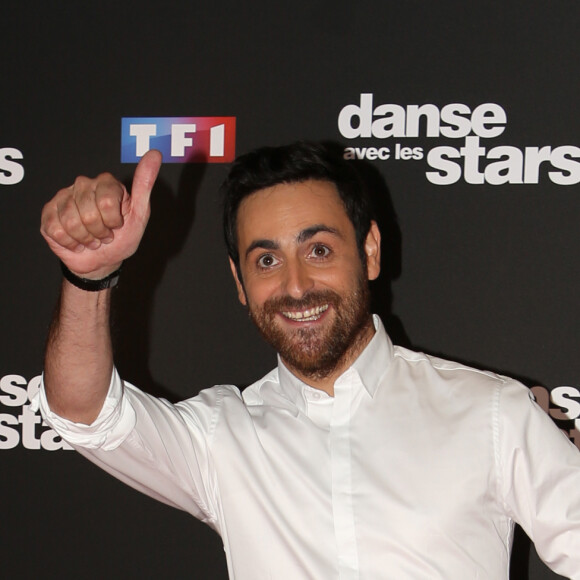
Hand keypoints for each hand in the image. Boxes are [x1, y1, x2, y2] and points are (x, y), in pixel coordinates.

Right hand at [40, 150, 161, 277]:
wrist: (102, 260)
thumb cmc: (122, 237)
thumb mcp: (140, 214)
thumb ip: (145, 184)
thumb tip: (155, 153)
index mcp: (107, 182)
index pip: (107, 202)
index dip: (113, 222)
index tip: (117, 225)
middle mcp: (83, 184)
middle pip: (89, 214)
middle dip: (99, 232)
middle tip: (104, 235)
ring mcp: (63, 197)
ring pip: (71, 223)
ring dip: (85, 239)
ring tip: (91, 239)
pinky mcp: (48, 212)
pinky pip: (56, 230)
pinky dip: (70, 243)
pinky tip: (76, 242)